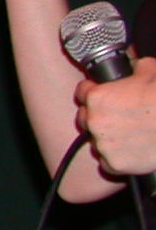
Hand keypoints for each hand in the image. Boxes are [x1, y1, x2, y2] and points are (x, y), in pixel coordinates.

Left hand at [76, 57, 155, 177]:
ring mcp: (103, 144)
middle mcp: (95, 121)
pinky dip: (115, 159)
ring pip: (95, 141)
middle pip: (85, 118)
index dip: (93, 92)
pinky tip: (130, 152)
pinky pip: (107, 163)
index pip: (82, 92)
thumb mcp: (150, 69)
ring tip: (127, 135)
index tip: (101, 95)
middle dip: (97, 116)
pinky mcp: (115, 164)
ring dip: (106, 138)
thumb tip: (133, 65)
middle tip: (117, 117)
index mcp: (97, 97)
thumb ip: (134, 67)